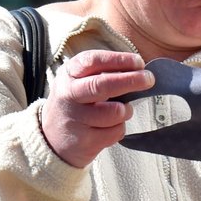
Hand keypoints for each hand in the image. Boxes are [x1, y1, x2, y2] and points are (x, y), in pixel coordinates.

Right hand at [41, 50, 153, 167]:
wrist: (50, 140)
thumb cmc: (76, 105)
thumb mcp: (79, 82)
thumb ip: (103, 74)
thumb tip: (139, 70)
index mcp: (69, 74)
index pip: (93, 61)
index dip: (119, 60)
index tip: (139, 62)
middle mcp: (68, 94)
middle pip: (102, 85)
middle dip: (131, 81)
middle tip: (149, 79)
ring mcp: (74, 119)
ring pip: (115, 112)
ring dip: (126, 111)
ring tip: (120, 111)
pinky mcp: (83, 140)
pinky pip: (115, 131)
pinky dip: (119, 129)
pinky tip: (108, 128)